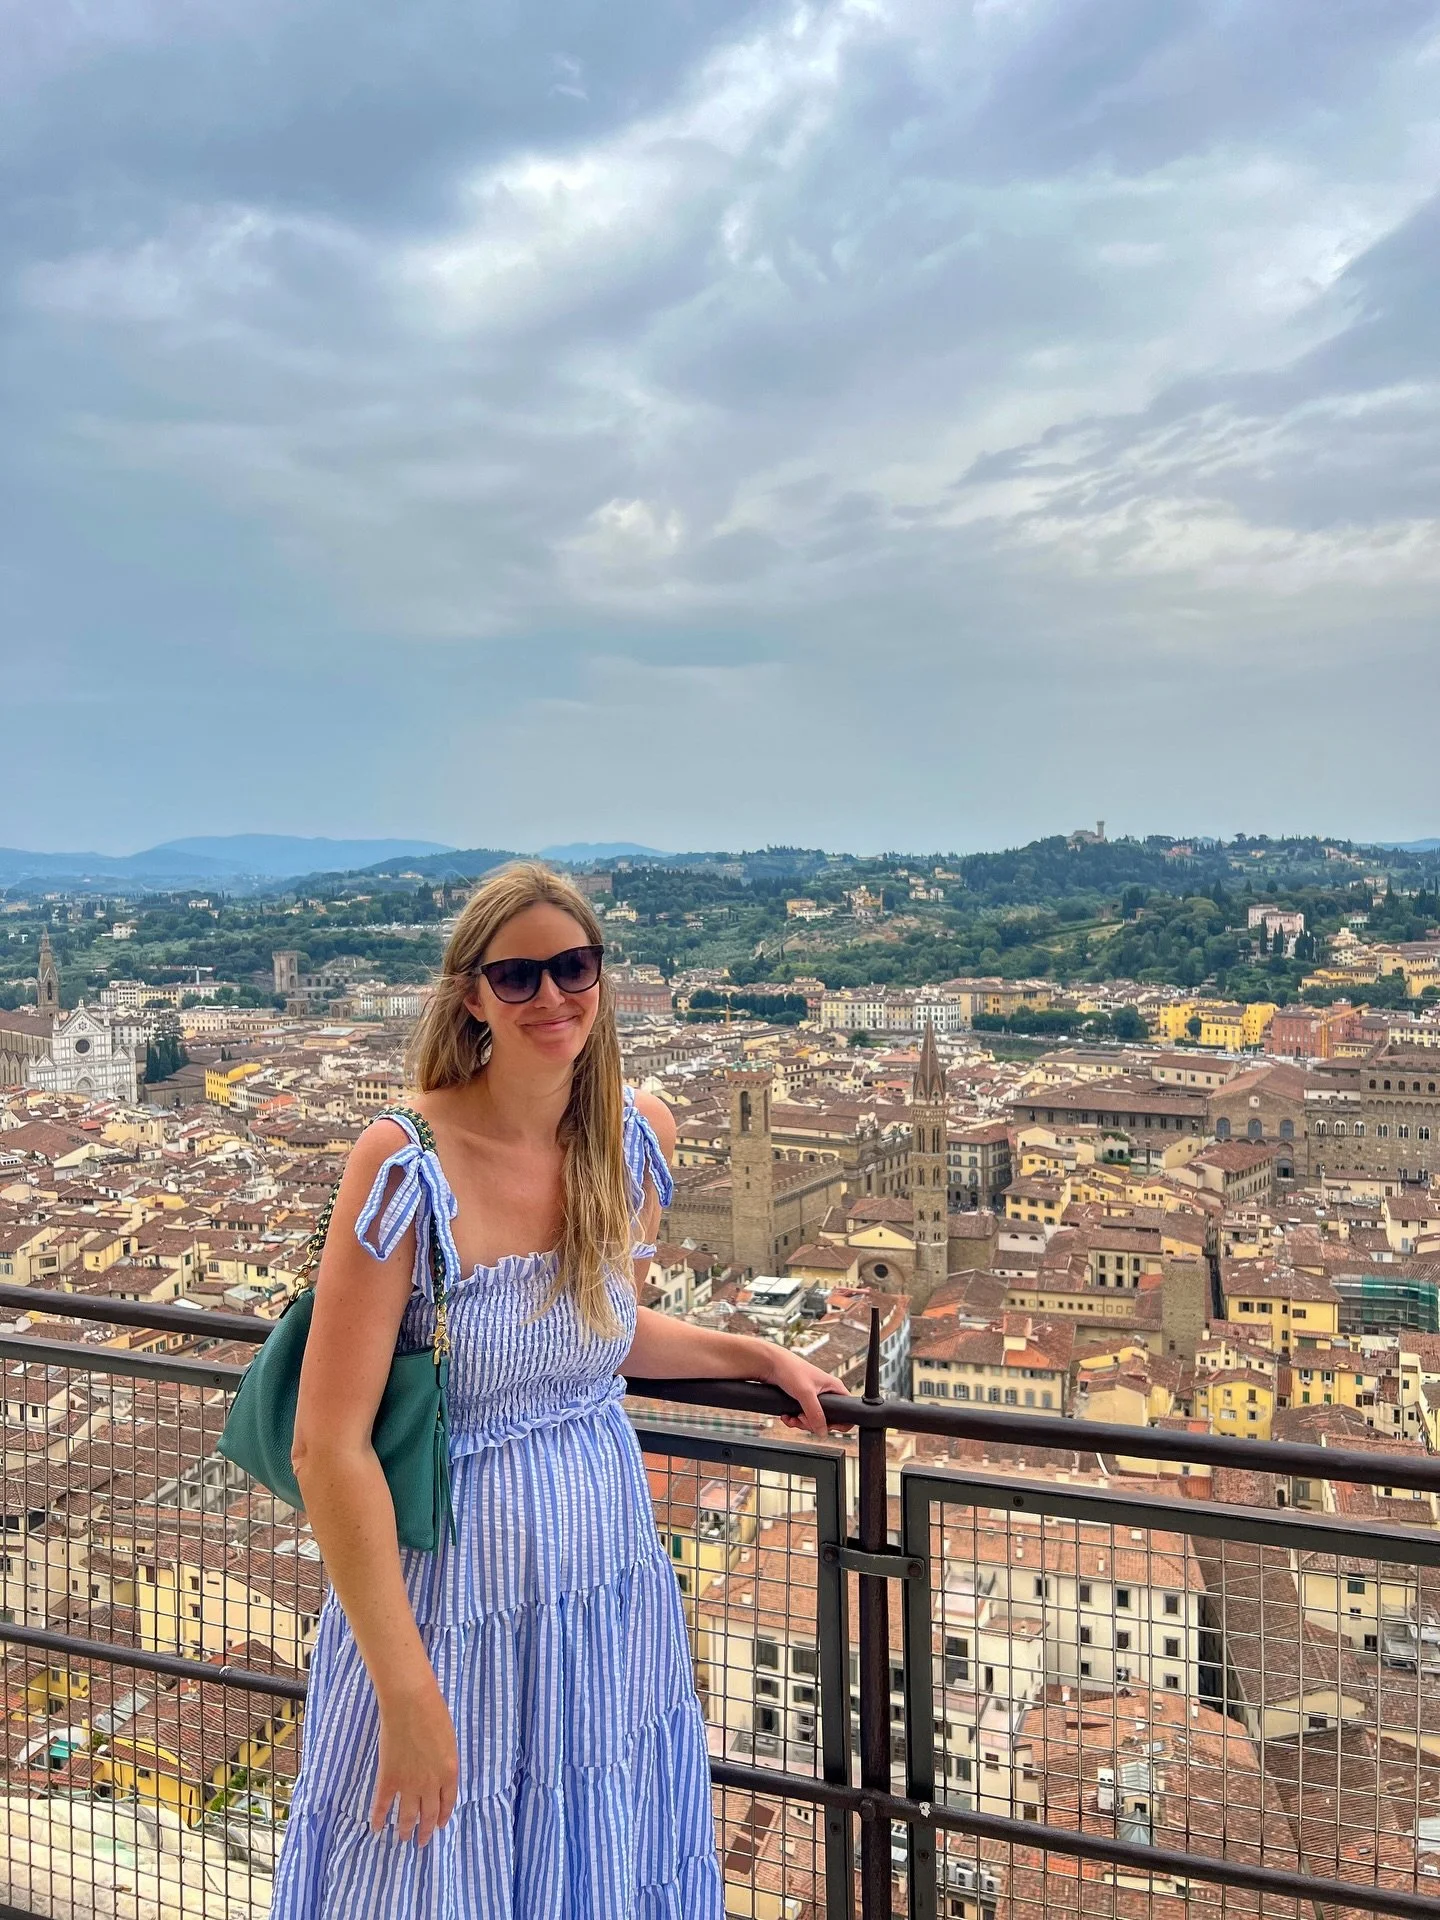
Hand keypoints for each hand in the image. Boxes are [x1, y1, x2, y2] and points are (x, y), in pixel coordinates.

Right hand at [370, 1681, 458, 1845]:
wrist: (411, 1703)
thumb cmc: (434, 1713)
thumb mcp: (448, 1740)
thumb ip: (444, 1760)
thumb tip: (439, 1771)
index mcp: (449, 1772)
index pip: (448, 1802)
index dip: (443, 1816)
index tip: (440, 1827)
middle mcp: (431, 1783)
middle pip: (429, 1814)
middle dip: (425, 1830)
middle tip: (421, 1842)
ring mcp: (408, 1783)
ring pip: (407, 1815)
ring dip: (405, 1829)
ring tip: (403, 1839)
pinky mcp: (389, 1778)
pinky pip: (383, 1804)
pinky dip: (379, 1818)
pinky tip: (376, 1828)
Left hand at [761, 1347, 854, 1437]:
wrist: (771, 1365)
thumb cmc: (790, 1369)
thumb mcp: (805, 1393)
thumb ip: (815, 1414)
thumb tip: (823, 1432)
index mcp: (834, 1387)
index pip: (847, 1410)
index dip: (839, 1422)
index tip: (825, 1426)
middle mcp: (826, 1393)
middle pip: (828, 1419)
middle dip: (813, 1424)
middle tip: (802, 1419)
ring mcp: (814, 1398)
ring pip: (814, 1420)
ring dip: (801, 1423)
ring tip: (793, 1417)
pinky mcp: (802, 1401)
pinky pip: (803, 1417)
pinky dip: (794, 1420)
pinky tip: (787, 1417)